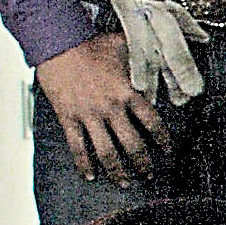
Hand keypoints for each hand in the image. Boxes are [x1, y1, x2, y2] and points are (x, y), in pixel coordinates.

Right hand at [31, 35, 170, 184]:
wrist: (58, 42)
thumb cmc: (89, 44)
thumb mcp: (123, 47)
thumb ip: (141, 56)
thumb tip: (159, 55)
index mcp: (127, 92)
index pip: (152, 123)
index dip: (163, 140)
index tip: (167, 150)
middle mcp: (110, 108)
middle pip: (132, 145)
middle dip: (143, 164)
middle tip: (149, 174)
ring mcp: (89, 115)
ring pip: (107, 152)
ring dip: (117, 171)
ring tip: (125, 182)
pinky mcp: (69, 118)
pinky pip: (78, 147)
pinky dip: (84, 164)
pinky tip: (90, 176)